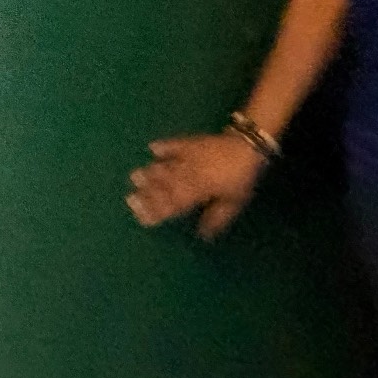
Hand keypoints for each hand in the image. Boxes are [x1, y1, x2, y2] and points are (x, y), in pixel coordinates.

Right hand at [127, 133, 265, 240]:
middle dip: (147, 193)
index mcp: (199, 189)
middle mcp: (190, 173)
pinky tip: (152, 147)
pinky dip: (164, 146)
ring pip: (166, 166)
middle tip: (129, 199)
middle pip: (165, 185)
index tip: (143, 217)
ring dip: (150, 172)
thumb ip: (216, 218)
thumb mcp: (233, 202)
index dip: (158, 211)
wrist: (248, 145)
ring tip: (134, 176)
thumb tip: (202, 236)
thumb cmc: (241, 178)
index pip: (174, 203)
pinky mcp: (193, 142)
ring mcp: (190, 156)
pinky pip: (176, 144)